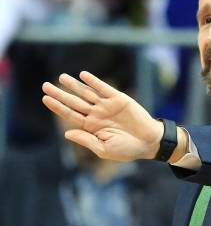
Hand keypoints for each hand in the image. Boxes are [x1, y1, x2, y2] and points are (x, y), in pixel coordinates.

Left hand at [42, 71, 163, 160]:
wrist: (149, 142)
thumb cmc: (127, 149)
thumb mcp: (104, 149)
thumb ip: (86, 140)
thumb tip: (67, 133)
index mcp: (91, 127)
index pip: (70, 115)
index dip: (58, 107)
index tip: (45, 99)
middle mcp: (96, 115)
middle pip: (74, 102)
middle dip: (60, 94)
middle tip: (45, 85)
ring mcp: (107, 106)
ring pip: (86, 93)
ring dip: (74, 85)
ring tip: (61, 77)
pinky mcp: (118, 99)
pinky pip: (103, 88)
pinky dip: (93, 82)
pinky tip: (83, 75)